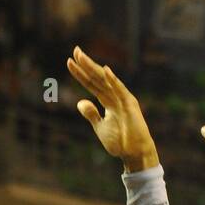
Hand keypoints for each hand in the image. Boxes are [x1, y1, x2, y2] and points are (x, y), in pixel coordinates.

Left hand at [67, 47, 158, 171]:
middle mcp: (115, 96)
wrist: (135, 153)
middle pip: (97, 78)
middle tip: (75, 50)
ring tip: (82, 57)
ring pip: (105, 80)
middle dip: (86, 64)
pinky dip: (113, 81)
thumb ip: (91, 114)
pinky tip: (105, 71)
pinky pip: (120, 91)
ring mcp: (123, 99)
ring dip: (94, 68)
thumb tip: (80, 102)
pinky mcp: (130, 105)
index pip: (91, 84)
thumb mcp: (100, 127)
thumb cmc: (121, 142)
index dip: (80, 74)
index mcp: (108, 101)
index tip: (69, 62)